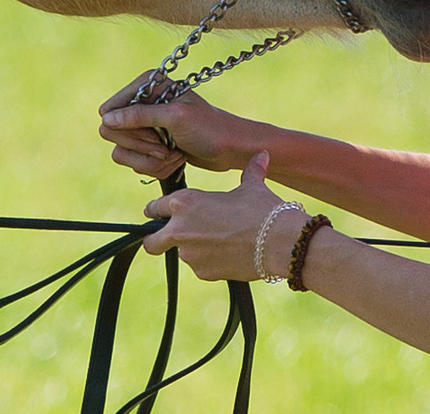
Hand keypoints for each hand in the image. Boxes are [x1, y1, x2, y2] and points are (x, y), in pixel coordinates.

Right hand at [98, 72, 260, 179]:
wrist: (229, 149)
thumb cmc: (209, 128)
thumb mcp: (175, 118)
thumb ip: (140, 116)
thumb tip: (105, 118)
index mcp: (148, 84)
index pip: (111, 109)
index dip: (129, 128)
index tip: (156, 134)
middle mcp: (141, 101)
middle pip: (111, 132)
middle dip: (142, 146)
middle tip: (166, 147)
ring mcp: (143, 124)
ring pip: (120, 152)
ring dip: (149, 160)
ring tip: (173, 155)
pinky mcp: (146, 144)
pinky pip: (132, 162)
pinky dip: (153, 167)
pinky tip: (174, 160)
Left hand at [143, 152, 297, 281]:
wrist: (279, 241)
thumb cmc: (262, 209)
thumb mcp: (252, 187)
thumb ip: (250, 172)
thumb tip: (262, 155)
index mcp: (184, 203)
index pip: (154, 208)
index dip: (157, 211)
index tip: (160, 214)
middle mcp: (179, 229)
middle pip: (151, 242)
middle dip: (156, 240)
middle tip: (171, 237)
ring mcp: (189, 255)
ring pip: (181, 254)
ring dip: (193, 249)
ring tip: (220, 241)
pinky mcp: (203, 273)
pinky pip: (201, 268)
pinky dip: (210, 263)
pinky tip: (229, 254)